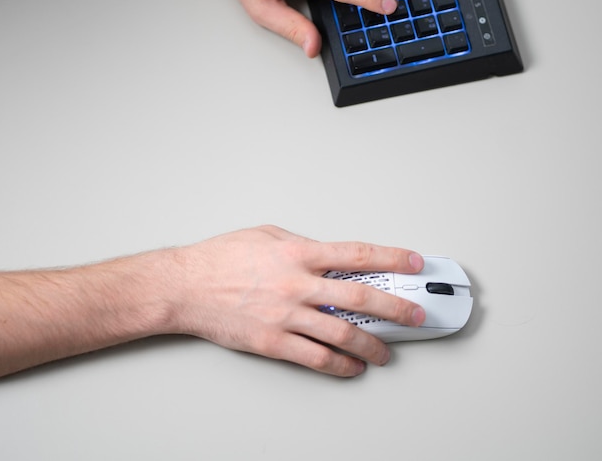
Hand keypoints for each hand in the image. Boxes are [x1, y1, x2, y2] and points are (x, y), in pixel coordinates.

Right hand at [169, 225, 424, 376]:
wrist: (185, 286)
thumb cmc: (221, 258)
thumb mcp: (266, 235)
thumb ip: (301, 244)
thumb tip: (328, 255)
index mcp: (298, 252)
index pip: (356, 254)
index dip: (392, 257)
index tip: (413, 262)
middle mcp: (297, 284)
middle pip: (360, 296)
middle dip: (396, 307)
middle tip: (416, 315)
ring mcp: (286, 315)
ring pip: (342, 334)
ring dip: (372, 345)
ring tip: (387, 352)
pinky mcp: (273, 342)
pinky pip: (315, 358)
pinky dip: (340, 365)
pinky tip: (352, 367)